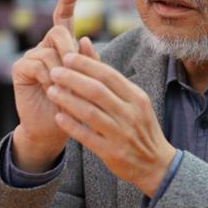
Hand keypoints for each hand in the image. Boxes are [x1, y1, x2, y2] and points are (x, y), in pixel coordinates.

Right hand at [11, 0, 99, 171]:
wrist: (56, 127)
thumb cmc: (76, 103)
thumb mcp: (89, 81)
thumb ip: (91, 61)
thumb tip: (87, 38)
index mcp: (63, 45)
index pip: (63, 18)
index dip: (67, 1)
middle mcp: (46, 47)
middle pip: (58, 32)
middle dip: (70, 48)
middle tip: (74, 68)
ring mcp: (31, 56)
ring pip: (49, 50)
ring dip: (61, 70)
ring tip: (64, 88)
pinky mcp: (20, 68)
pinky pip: (36, 64)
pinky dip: (47, 77)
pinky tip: (51, 89)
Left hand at [46, 52, 175, 196]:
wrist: (156, 163)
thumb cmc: (140, 126)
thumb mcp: (134, 100)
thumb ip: (109, 76)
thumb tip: (85, 43)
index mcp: (137, 97)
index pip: (108, 75)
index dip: (85, 64)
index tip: (67, 57)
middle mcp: (131, 114)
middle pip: (97, 91)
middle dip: (73, 79)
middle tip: (54, 71)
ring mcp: (122, 134)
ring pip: (90, 113)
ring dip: (68, 100)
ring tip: (51, 90)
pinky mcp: (112, 152)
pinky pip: (88, 137)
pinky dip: (72, 126)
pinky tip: (58, 117)